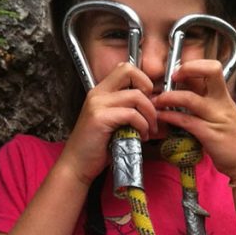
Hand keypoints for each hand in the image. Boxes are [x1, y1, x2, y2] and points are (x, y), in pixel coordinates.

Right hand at [58, 62, 157, 186]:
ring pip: (136, 96)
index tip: (149, 101)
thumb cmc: (99, 147)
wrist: (77, 165)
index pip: (125, 69)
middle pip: (129, 71)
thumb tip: (158, 106)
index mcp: (101, 92)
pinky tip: (141, 137)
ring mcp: (97, 104)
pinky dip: (142, 126)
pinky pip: (131, 114)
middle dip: (147, 88)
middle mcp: (98, 93)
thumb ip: (131, 110)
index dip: (143, 81)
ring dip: (149, 114)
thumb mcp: (117, 123)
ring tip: (149, 130)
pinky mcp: (100, 118)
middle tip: (150, 110)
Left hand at [153, 58, 235, 181]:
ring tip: (156, 101)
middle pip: (210, 72)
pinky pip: (185, 120)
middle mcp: (222, 102)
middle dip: (187, 68)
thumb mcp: (224, 116)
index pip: (214, 68)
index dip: (195, 65)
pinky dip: (169, 116)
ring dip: (168, 97)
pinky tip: (160, 117)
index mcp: (225, 96)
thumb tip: (184, 96)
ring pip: (189, 98)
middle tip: (171, 77)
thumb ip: (208, 104)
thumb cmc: (235, 139)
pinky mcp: (209, 134)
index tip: (180, 72)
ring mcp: (216, 117)